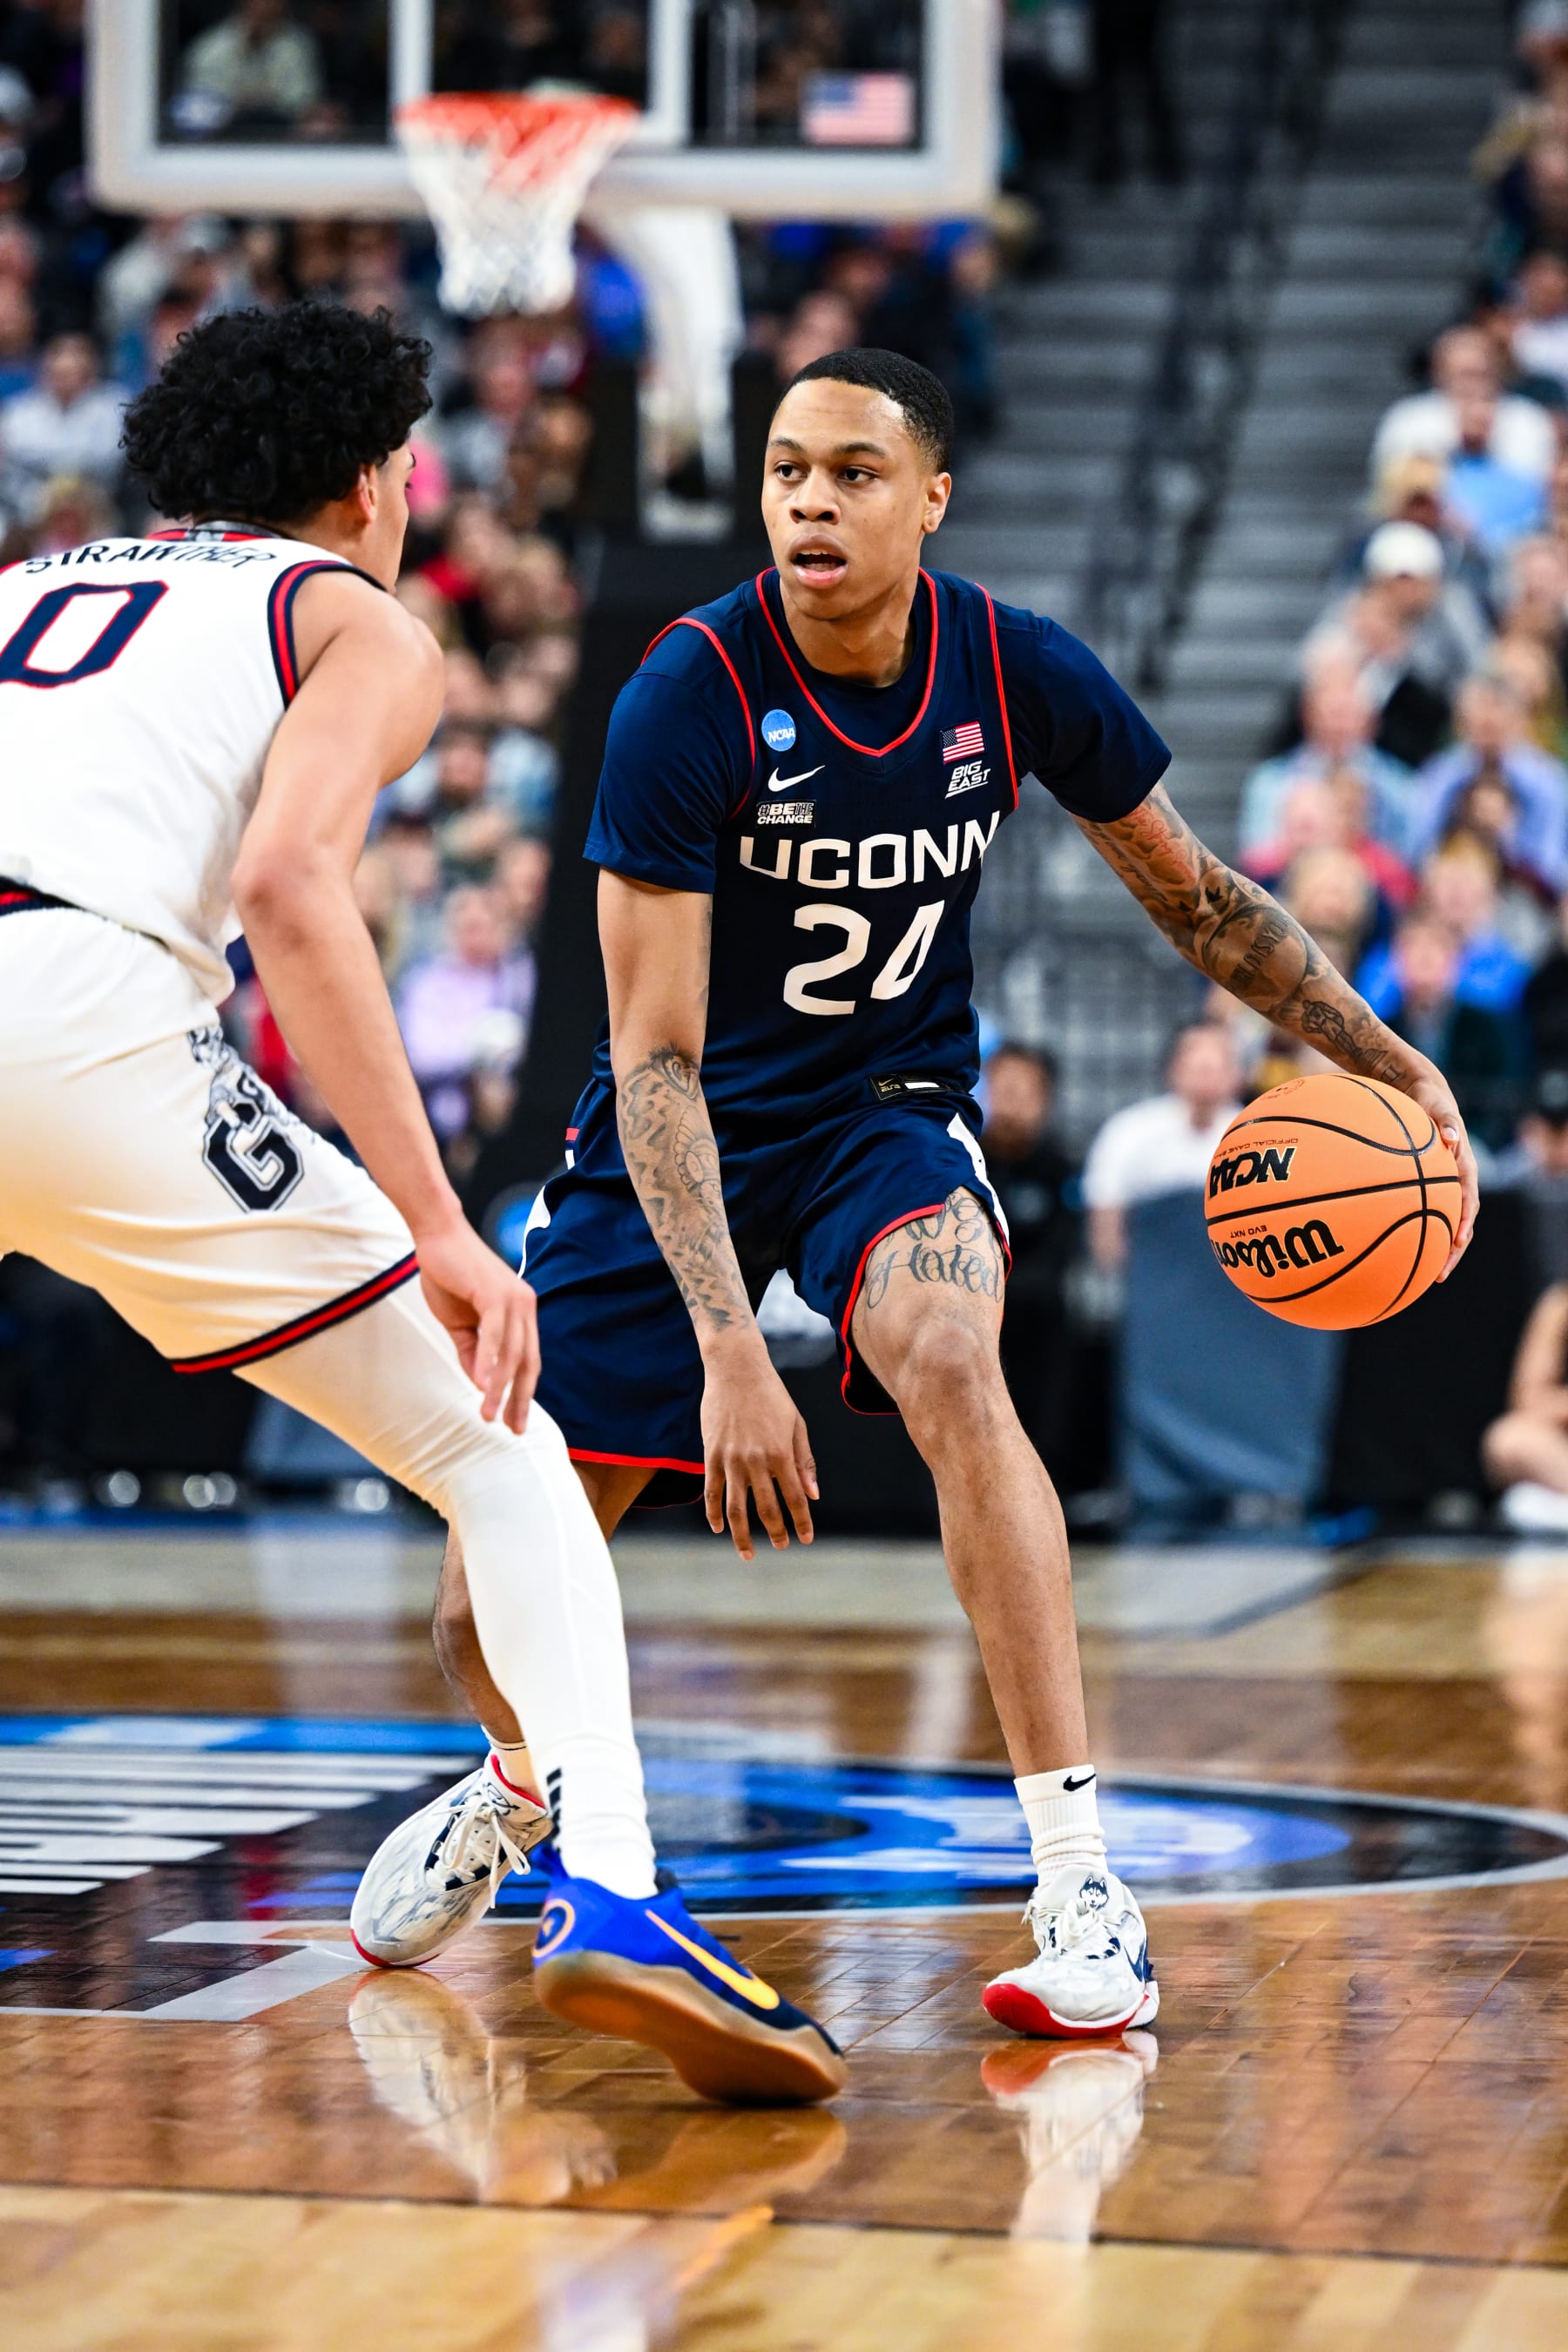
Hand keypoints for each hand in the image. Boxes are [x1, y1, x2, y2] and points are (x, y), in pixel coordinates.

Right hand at [415, 1218, 539, 1431]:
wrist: (437, 1236)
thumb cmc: (449, 1275)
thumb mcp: (460, 1322)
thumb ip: (472, 1351)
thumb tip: (479, 1383)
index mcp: (521, 1312)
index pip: (527, 1360)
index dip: (522, 1393)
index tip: (515, 1421)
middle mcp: (525, 1306)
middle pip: (527, 1363)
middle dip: (520, 1399)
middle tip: (512, 1429)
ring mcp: (514, 1299)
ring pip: (511, 1354)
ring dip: (499, 1388)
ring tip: (489, 1415)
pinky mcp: (496, 1293)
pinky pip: (495, 1335)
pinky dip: (489, 1361)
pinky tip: (481, 1385)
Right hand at [700, 1333, 817, 1559]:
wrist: (736, 1370)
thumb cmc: (772, 1396)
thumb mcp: (796, 1425)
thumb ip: (804, 1461)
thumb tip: (813, 1495)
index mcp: (781, 1453)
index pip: (795, 1498)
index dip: (802, 1521)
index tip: (806, 1539)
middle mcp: (756, 1460)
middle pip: (767, 1508)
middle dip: (776, 1532)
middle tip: (782, 1546)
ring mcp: (730, 1459)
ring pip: (735, 1508)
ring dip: (742, 1535)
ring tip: (749, 1553)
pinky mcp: (710, 1454)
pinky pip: (711, 1491)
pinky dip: (713, 1513)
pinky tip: (718, 1527)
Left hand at [1400, 1062, 1477, 1279]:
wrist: (1425, 1097)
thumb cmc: (1429, 1102)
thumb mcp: (1438, 1106)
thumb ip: (1445, 1121)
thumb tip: (1451, 1138)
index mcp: (1464, 1167)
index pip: (1469, 1200)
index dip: (1464, 1222)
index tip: (1457, 1242)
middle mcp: (1457, 1182)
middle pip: (1460, 1223)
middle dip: (1451, 1251)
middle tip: (1439, 1275)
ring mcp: (1443, 1188)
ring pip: (1444, 1224)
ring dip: (1437, 1250)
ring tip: (1425, 1276)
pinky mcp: (1427, 1189)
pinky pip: (1425, 1215)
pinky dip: (1417, 1233)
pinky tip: (1396, 1251)